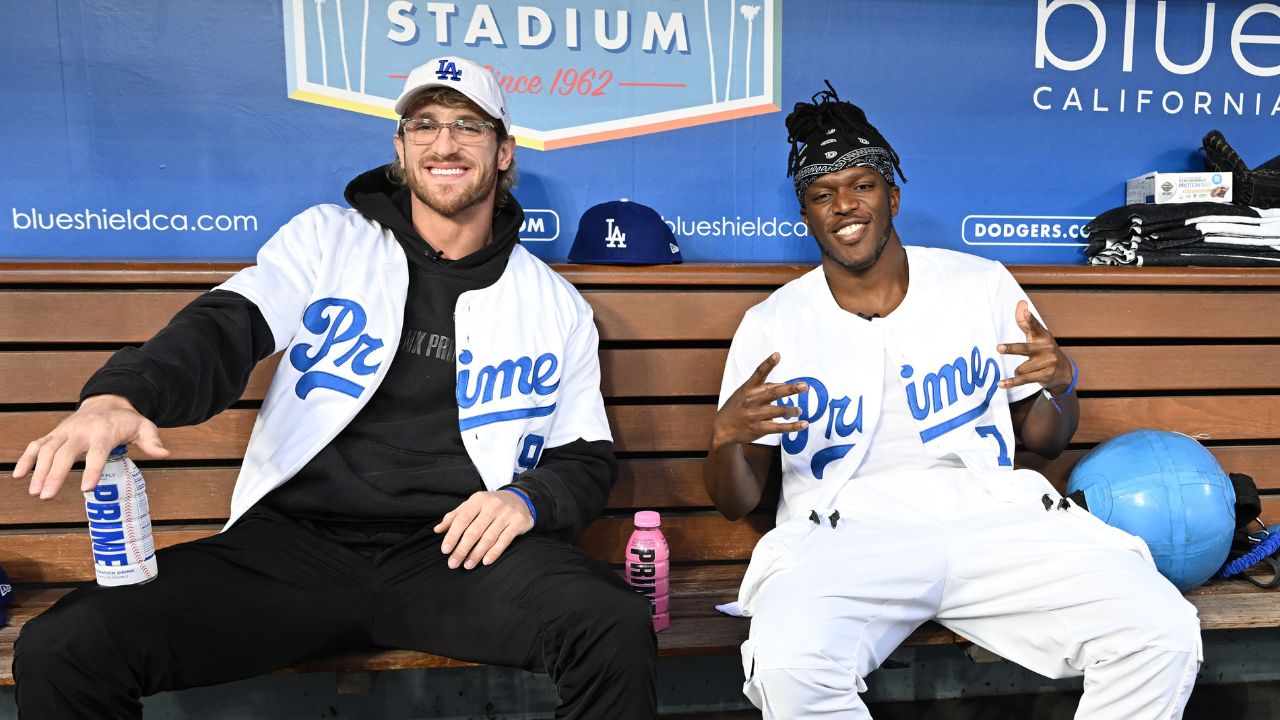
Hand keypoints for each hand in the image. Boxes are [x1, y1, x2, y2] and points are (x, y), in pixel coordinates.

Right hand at [12, 394, 169, 499]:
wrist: (107, 402)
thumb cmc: (126, 420)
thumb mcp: (145, 426)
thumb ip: (152, 441)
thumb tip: (165, 454)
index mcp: (104, 432)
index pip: (96, 453)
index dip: (91, 470)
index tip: (86, 489)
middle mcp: (81, 431)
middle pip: (64, 454)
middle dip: (54, 475)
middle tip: (47, 496)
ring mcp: (65, 432)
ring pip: (46, 450)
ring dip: (38, 470)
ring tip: (35, 492)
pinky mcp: (55, 433)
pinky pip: (37, 445)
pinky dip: (26, 458)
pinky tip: (18, 475)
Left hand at [434, 490, 534, 569]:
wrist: (520, 499)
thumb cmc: (489, 505)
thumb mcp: (472, 505)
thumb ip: (454, 517)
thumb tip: (437, 530)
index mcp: (478, 500)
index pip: (462, 519)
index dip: (452, 535)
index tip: (445, 550)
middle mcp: (492, 505)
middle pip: (474, 531)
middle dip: (462, 549)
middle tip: (453, 564)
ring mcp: (507, 513)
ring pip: (488, 537)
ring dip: (476, 554)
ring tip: (467, 565)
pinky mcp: (518, 522)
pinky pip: (504, 540)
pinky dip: (494, 552)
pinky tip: (486, 561)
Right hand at [711, 353, 808, 449]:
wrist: (722, 428)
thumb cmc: (737, 407)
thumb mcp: (744, 393)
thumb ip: (764, 388)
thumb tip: (785, 385)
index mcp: (748, 388)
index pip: (759, 373)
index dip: (768, 363)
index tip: (777, 355)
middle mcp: (752, 400)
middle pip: (774, 393)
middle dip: (790, 389)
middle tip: (804, 386)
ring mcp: (755, 415)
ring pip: (779, 411)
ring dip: (792, 410)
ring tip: (799, 410)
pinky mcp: (759, 429)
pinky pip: (779, 427)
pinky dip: (793, 426)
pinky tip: (803, 424)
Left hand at [997, 301, 1073, 393]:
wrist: (1064, 372)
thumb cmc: (1044, 350)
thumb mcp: (1036, 336)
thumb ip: (1025, 321)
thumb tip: (1021, 303)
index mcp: (1043, 336)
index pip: (1035, 326)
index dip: (1030, 319)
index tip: (1026, 312)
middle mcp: (1046, 348)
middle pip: (1024, 349)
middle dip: (1012, 349)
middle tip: (998, 348)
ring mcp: (1047, 363)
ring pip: (1020, 368)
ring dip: (1018, 371)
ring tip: (1028, 369)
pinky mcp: (1045, 376)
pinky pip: (1023, 380)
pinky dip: (1011, 382)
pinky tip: (1001, 384)